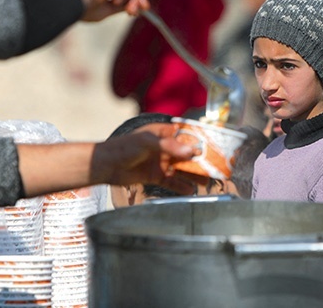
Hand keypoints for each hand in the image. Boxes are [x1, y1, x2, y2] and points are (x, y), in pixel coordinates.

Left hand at [92, 123, 206, 194]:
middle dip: (201, 161)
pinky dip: (182, 186)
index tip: (216, 145)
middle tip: (216, 167)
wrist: (106, 165)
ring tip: (208, 181)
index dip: (200, 140)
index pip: (186, 135)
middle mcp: (165, 147)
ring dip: (194, 174)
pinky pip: (172, 182)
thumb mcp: (149, 142)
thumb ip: (171, 147)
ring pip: (182, 169)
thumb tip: (192, 152)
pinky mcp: (156, 176)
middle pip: (187, 154)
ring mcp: (161, 162)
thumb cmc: (125, 147)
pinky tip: (191, 190)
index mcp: (164, 133)